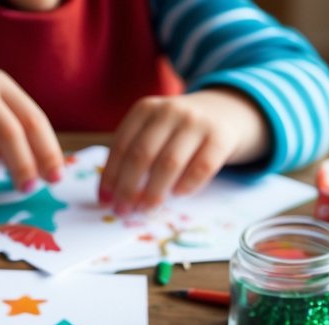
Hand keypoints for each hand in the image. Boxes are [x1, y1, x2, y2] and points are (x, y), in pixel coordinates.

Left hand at [99, 89, 268, 213]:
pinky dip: (186, 185)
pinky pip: (201, 167)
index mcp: (145, 109)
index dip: (110, 176)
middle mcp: (169, 112)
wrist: (224, 112)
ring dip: (154, 192)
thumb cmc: (178, 131)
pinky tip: (177, 196)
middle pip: (142, 155)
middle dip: (129, 188)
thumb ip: (133, 155)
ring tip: (146, 210)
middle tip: (123, 211)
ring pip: (169, 163)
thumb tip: (112, 196)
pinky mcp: (219, 138)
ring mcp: (196, 123)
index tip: (104, 201)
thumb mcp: (153, 130)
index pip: (121, 145)